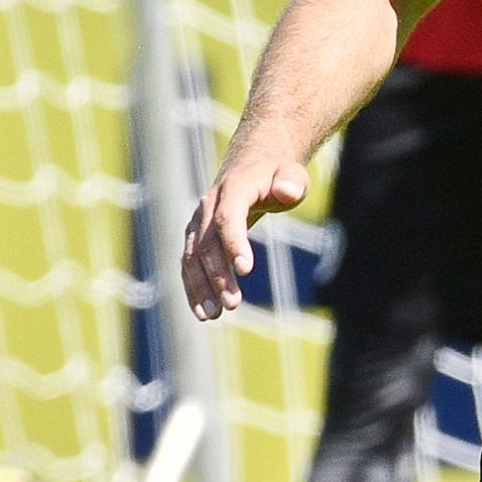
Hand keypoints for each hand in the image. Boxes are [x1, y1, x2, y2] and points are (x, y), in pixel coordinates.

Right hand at [181, 153, 313, 318]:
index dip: (234, 243)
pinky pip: (189, 264)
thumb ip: (291, 183)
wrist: (253, 167)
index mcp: (232, 190)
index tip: (246, 270)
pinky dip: (193, 287)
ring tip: (214, 314)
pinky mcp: (195, 237)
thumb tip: (288, 191)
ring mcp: (198, 222)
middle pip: (207, 244)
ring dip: (201, 287)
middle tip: (232, 304)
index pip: (228, 218)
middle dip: (218, 275)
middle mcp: (207, 206)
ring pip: (192, 257)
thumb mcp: (292, 175)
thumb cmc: (278, 176)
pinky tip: (203, 312)